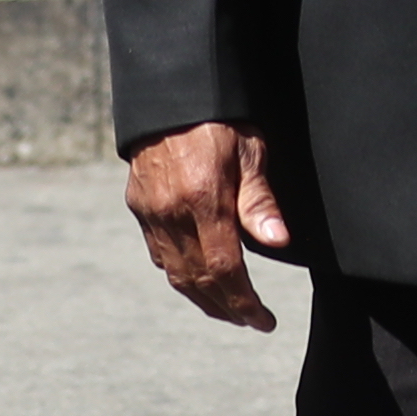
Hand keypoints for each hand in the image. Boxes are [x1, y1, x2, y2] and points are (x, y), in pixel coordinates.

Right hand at [128, 122, 293, 332]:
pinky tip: (198, 280)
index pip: (226, 269)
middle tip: (251, 322)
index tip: (263, 321)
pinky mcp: (139, 207)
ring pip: (175, 273)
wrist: (169, 94)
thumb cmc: (219, 118)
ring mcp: (150, 213)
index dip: (245, 302)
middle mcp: (171, 213)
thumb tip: (277, 241)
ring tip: (229, 310)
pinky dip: (180, 274)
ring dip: (203, 298)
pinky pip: (159, 253)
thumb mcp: (250, 151)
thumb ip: (260, 200)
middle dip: (227, 308)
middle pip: (199, 280)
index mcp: (203, 201)